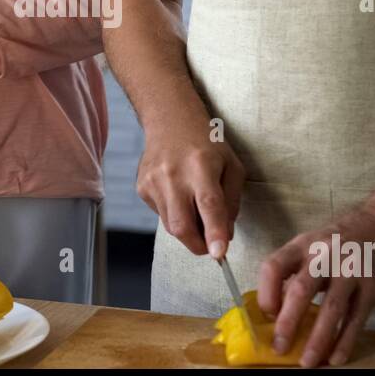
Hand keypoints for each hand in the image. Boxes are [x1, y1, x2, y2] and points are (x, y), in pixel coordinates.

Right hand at [136, 126, 243, 258]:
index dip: (214, 232)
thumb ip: (232, 202)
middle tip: (211, 247)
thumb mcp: (232, 166)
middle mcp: (173, 174)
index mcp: (201, 166)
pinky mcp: (142, 188)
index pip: (208, 204)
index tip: (219, 255)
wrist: (170, 120)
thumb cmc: (207, 144)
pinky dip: (175, 214)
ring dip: (188, 229)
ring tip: (196, 209)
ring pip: (170, 226)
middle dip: (198, 246)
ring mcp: (153, 182)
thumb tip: (225, 236)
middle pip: (182, 226)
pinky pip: (161, 215)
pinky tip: (179, 194)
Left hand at [256, 204, 374, 367]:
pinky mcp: (372, 286)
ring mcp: (351, 270)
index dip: (267, 293)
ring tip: (308, 362)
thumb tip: (273, 311)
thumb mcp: (310, 247)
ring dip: (318, 339)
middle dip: (288, 322)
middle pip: (302, 289)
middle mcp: (324, 256)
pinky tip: (336, 357)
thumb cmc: (337, 243)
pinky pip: (356, 317)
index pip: (274, 267)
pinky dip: (345, 340)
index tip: (266, 315)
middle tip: (280, 347)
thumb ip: (293, 273)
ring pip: (332, 308)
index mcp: (301, 246)